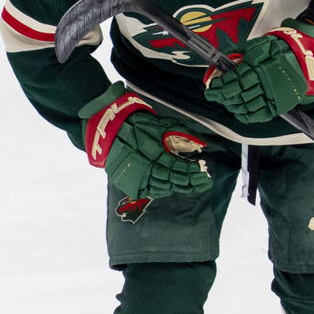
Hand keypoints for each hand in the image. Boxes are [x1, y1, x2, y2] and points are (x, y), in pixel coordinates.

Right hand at [81, 84, 210, 199]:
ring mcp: (135, 176)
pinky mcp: (129, 180)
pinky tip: (172, 186)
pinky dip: (162, 189)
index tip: (204, 173)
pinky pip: (149, 190)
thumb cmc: (138, 123)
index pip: (178, 168)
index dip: (192, 172)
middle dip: (189, 182)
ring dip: (177, 187)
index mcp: (153, 152)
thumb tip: (202, 145)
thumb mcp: (163, 123)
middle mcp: (144, 167)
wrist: (108, 128)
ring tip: (191, 184)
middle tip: (203, 182)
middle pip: (172, 181)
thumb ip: (184, 133)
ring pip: (162, 188)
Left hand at [202, 21, 313, 123]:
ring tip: (225, 102)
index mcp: (258, 66)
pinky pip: (259, 114)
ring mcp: (272, 94)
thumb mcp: (259, 44)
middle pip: (236, 93)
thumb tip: (222, 61)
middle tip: (213, 95)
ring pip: (245, 105)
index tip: (211, 86)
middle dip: (222, 96)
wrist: (306, 57)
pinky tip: (238, 112)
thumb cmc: (281, 48)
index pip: (232, 79)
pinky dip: (246, 115)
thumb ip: (239, 52)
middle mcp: (264, 82)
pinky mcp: (279, 104)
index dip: (219, 85)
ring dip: (232, 105)